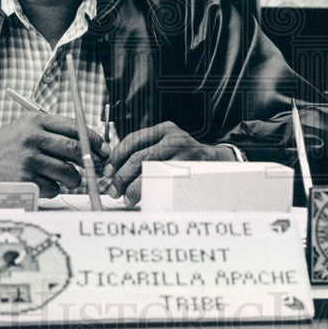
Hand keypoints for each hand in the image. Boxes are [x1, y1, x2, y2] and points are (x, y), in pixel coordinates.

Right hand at [0, 112, 106, 197]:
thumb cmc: (7, 145)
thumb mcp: (27, 126)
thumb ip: (55, 130)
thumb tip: (89, 142)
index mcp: (36, 121)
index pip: (75, 128)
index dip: (94, 139)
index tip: (104, 149)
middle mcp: (32, 138)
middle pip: (75, 151)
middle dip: (88, 162)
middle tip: (92, 167)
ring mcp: (28, 160)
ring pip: (67, 172)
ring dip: (72, 179)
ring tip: (67, 178)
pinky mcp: (24, 181)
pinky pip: (53, 188)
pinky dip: (54, 189)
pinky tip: (43, 182)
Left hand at [105, 121, 234, 206]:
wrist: (219, 162)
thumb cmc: (188, 157)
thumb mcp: (170, 146)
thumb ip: (148, 151)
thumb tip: (115, 171)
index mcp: (165, 129)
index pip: (133, 140)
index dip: (116, 157)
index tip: (108, 172)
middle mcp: (174, 138)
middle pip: (138, 157)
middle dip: (121, 176)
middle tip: (113, 190)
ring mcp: (183, 154)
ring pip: (149, 172)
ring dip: (133, 188)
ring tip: (127, 198)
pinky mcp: (190, 169)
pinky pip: (163, 182)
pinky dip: (150, 192)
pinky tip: (144, 199)